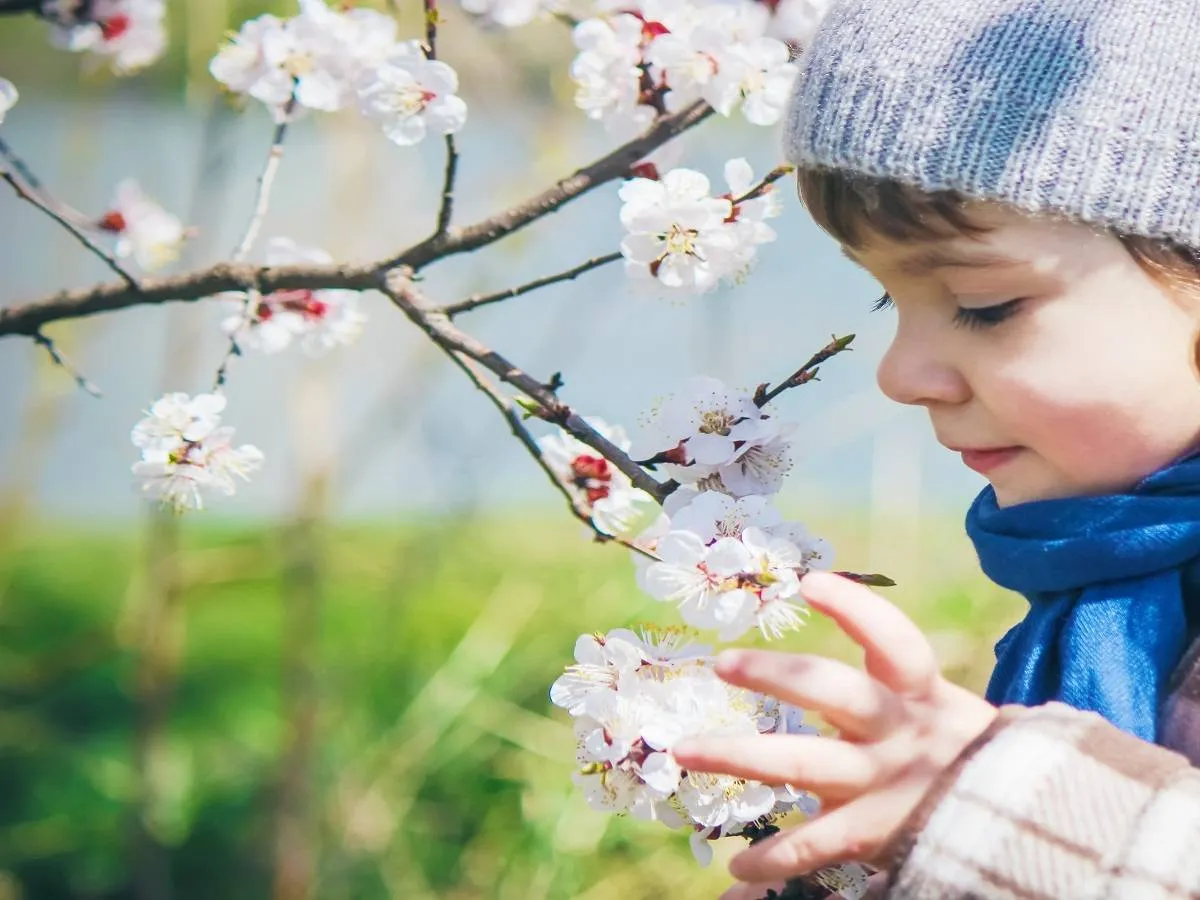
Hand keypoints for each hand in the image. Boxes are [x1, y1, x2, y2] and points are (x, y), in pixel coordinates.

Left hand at [672, 571, 997, 892]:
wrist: (1023, 822)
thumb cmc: (955, 746)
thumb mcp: (935, 698)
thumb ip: (885, 666)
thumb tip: (817, 589)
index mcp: (920, 691)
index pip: (894, 641)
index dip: (856, 609)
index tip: (811, 584)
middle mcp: (900, 731)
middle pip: (835, 694)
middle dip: (777, 676)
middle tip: (722, 663)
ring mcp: (883, 784)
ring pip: (805, 764)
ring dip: (740, 756)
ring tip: (685, 750)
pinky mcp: (874, 832)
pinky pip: (815, 845)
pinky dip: (773, 858)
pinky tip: (734, 869)